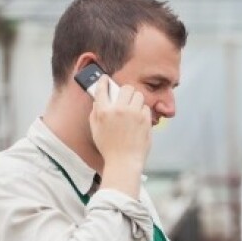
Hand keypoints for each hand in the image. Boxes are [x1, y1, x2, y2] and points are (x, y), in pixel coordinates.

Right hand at [91, 75, 150, 197]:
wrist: (124, 161)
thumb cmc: (109, 147)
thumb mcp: (95, 129)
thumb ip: (96, 112)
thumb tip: (99, 99)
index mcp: (103, 111)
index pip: (102, 88)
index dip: (103, 81)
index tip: (105, 79)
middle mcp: (118, 110)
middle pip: (126, 88)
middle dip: (125, 91)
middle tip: (125, 97)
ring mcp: (133, 114)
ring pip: (138, 95)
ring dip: (135, 100)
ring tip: (132, 109)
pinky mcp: (145, 119)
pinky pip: (145, 107)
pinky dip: (142, 112)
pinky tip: (138, 120)